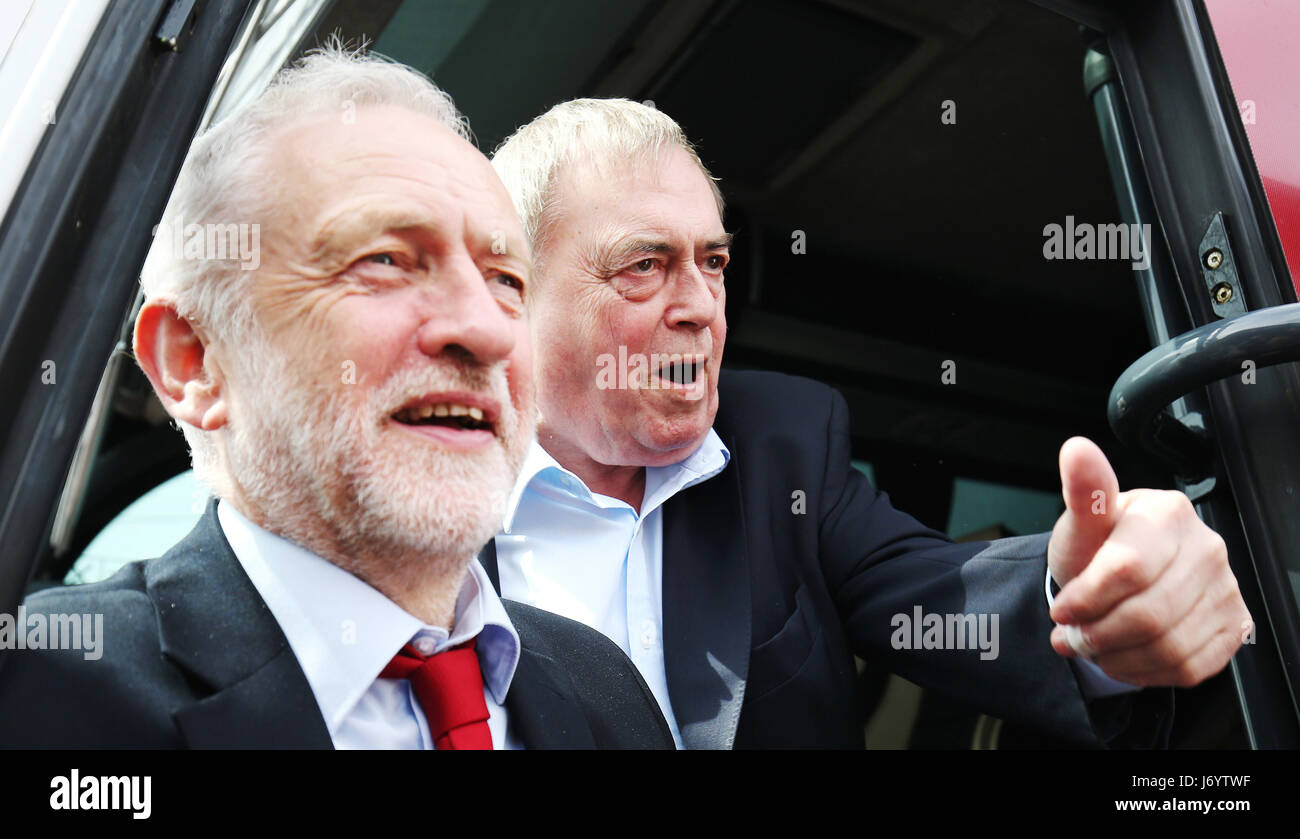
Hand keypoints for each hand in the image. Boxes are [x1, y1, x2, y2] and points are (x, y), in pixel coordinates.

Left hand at [1046, 437, 1250, 686]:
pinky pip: (1188, 667)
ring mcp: (1226, 589)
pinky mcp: (1233, 626)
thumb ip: (1081, 493)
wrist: (1120, 577)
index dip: (1085, 599)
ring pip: (1168, 647)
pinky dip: (1144, 670)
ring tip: (1093, 644)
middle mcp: (1207, 548)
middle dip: (1097, 634)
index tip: (1060, 609)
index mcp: (1169, 513)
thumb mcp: (1081, 524)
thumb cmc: (1100, 547)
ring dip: (1116, 656)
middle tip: (1071, 635)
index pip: (1127, 569)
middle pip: (1148, 615)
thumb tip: (1076, 451)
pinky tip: (1124, 653)